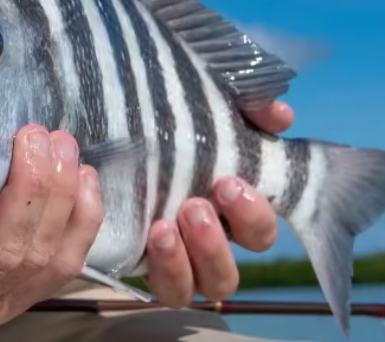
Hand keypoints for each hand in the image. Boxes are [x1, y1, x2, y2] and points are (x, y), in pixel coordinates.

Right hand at [0, 79, 103, 325]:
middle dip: (30, 187)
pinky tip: (81, 174)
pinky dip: (83, 214)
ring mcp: (0, 293)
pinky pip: (70, 258)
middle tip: (36, 134)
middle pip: (1, 249)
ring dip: (60, 192)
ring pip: (41, 251)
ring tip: (62, 143)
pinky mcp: (36, 290)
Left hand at [144, 101, 293, 306]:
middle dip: (214, 245)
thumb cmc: (165, 110)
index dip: (254, 215)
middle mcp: (200, 240)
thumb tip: (280, 116)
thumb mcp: (206, 94)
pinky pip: (156, 284)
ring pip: (192, 289)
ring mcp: (168, 256)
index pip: (258, 231)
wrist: (103, 113)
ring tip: (164, 227)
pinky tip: (146, 233)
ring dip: (184, 262)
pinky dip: (158, 267)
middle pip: (227, 274)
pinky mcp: (134, 259)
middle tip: (194, 206)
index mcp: (225, 208)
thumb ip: (249, 104)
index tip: (230, 183)